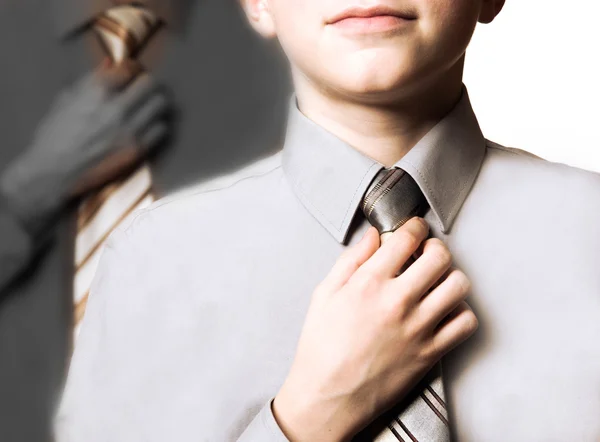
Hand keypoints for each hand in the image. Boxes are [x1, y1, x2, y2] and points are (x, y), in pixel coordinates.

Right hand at [0, 61, 170, 235]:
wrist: (53, 172)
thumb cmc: (54, 136)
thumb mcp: (65, 101)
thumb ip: (89, 81)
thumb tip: (109, 64)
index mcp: (96, 92)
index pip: (128, 69)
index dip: (131, 69)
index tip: (131, 74)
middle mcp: (116, 109)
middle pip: (151, 84)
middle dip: (148, 84)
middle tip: (145, 89)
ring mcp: (129, 130)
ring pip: (161, 104)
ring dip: (156, 102)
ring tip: (150, 106)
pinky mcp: (137, 150)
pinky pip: (161, 129)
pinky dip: (158, 124)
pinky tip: (149, 126)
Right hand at [273, 217, 477, 440]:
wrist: (328, 397)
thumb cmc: (321, 348)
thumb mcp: (325, 294)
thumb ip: (350, 260)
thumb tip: (373, 235)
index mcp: (369, 283)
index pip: (406, 238)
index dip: (414, 227)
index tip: (414, 229)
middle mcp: (397, 301)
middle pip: (439, 256)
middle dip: (434, 247)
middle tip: (427, 252)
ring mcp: (418, 327)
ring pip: (458, 285)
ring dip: (450, 277)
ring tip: (438, 281)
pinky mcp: (431, 352)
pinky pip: (465, 323)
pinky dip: (460, 312)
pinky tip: (444, 311)